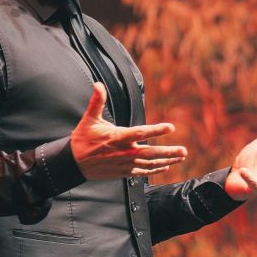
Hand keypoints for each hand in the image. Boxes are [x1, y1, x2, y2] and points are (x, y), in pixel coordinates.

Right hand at [71, 83, 186, 180]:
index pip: (140, 133)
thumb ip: (96, 101)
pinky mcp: (123, 172)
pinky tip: (164, 167)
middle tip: (183, 151)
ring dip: (166, 161)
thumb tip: (98, 84)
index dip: (156, 130)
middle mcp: (124, 152)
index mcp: (118, 137)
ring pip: (149, 164)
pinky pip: (142, 172)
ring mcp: (124, 164)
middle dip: (168, 152)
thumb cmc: (83, 140)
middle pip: (150, 153)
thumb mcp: (89, 119)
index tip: (170, 127)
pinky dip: (154, 170)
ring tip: (180, 158)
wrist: (74, 163)